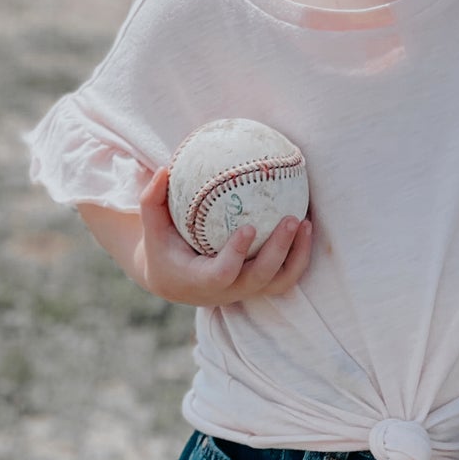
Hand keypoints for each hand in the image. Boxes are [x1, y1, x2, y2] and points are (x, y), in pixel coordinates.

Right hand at [135, 166, 313, 307]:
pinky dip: (300, 254)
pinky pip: (286, 275)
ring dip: (297, 255)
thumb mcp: (151, 227)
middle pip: (260, 278)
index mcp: (200, 281)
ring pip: (280, 281)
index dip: (237, 254)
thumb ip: (152, 200)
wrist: (175, 281)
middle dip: (279, 250)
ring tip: (306, 222)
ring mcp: (246, 290)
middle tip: (290, 218)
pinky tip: (307, 225)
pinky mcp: (259, 286)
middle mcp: (227, 291)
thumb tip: (164, 168)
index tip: (249, 227)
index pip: (223, 273)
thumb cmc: (163, 248)